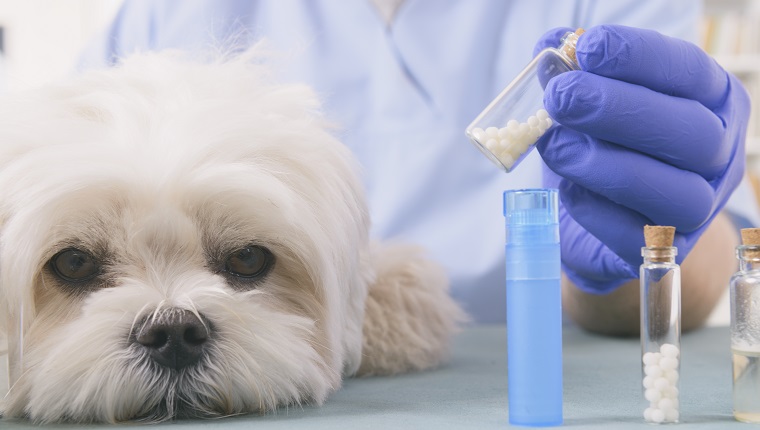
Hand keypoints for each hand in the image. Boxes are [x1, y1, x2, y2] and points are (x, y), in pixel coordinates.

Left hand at [533, 25, 748, 292]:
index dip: (638, 57)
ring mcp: (699, 207)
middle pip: (692, 133)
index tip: (586, 48)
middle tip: (560, 98)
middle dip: (619, 110)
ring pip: (677, 192)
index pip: (689, 72)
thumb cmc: (602, 141)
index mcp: (711, 100)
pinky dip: (595, 209)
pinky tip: (566, 189)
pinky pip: (636, 234)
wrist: (600, 213)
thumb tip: (549, 50)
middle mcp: (718, 153)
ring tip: (555, 146)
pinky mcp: (663, 249)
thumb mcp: (588, 99)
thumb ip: (572, 73)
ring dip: (608, 166)